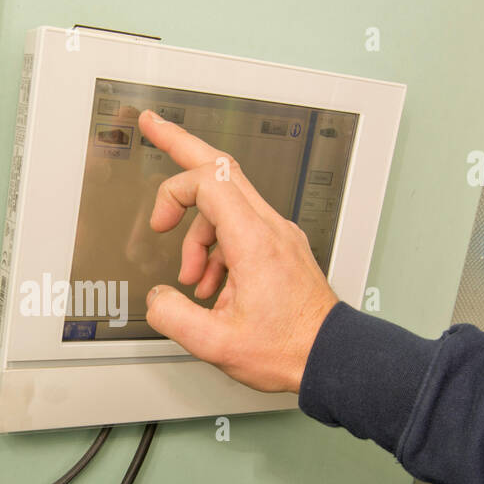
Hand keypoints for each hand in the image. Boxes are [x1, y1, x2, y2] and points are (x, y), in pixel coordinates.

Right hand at [139, 109, 337, 393]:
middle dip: (181, 145)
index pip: (207, 182)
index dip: (172, 193)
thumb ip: (174, 317)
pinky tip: (214, 287)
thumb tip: (157, 298)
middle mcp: (270, 229)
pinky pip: (241, 228)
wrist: (331, 357)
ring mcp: (279, 235)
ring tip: (192, 279)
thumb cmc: (289, 350)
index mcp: (254, 242)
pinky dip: (218, 247)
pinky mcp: (282, 248)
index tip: (158, 224)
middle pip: (222, 166)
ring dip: (198, 234)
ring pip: (227, 204)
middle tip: (153, 126)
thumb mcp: (216, 344)